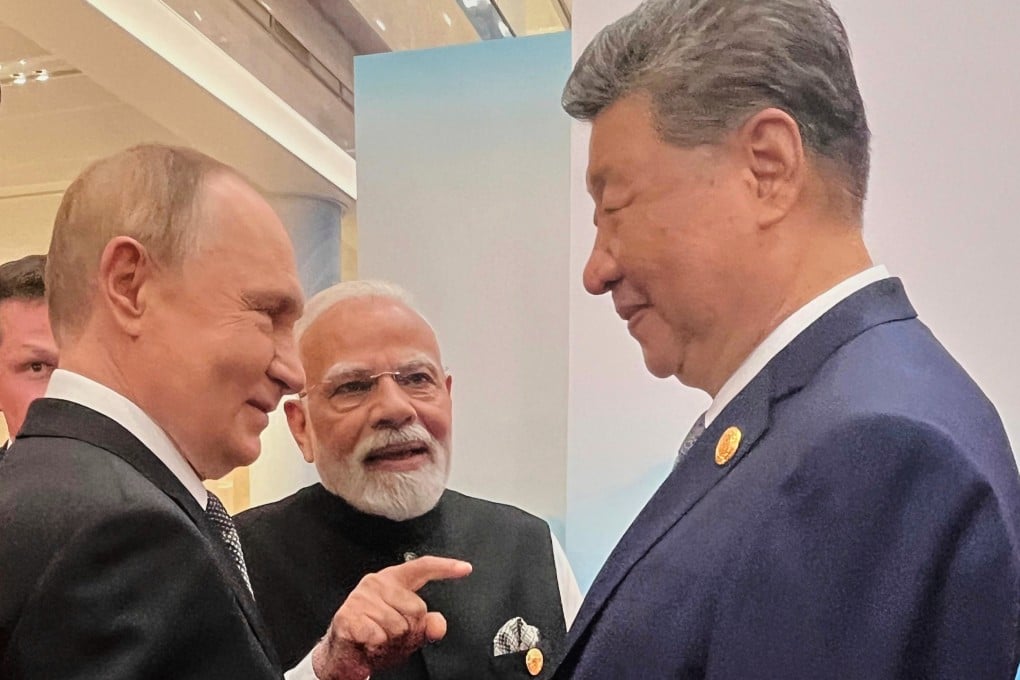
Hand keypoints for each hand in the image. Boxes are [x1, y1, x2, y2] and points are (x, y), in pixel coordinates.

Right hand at [310, 555, 472, 679]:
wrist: (343, 654)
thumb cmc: (375, 636)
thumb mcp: (407, 632)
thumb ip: (427, 626)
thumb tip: (438, 625)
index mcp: (393, 581)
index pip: (422, 568)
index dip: (445, 568)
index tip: (465, 568)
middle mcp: (377, 583)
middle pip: (416, 608)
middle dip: (410, 631)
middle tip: (393, 636)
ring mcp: (361, 597)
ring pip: (398, 625)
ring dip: (391, 641)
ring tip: (379, 639)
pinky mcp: (348, 614)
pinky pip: (378, 635)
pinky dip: (376, 646)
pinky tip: (368, 643)